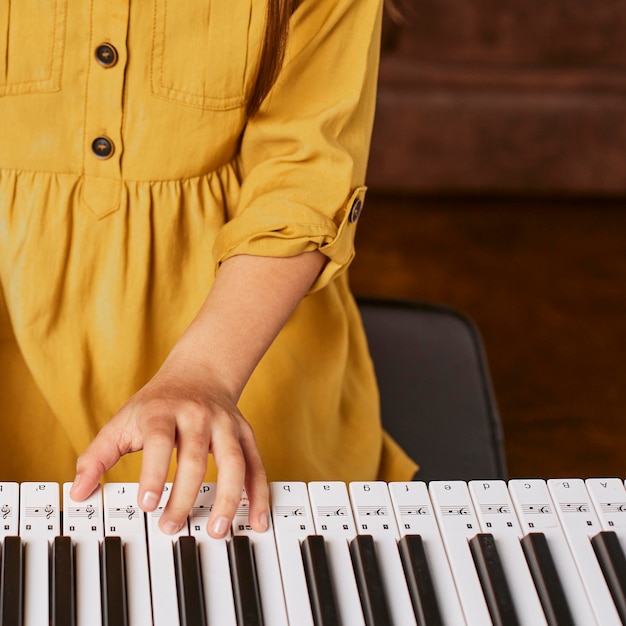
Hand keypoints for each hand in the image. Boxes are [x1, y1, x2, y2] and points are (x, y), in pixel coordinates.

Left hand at [69, 358, 268, 537]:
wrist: (200, 373)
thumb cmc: (157, 403)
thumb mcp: (123, 420)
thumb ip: (98, 456)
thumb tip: (80, 492)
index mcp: (163, 411)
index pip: (160, 440)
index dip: (154, 472)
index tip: (146, 503)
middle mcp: (198, 415)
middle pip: (195, 456)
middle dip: (184, 495)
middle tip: (171, 527)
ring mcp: (225, 424)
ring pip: (233, 461)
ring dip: (227, 497)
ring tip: (216, 529)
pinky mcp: (245, 433)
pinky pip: (256, 464)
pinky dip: (258, 493)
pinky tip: (256, 518)